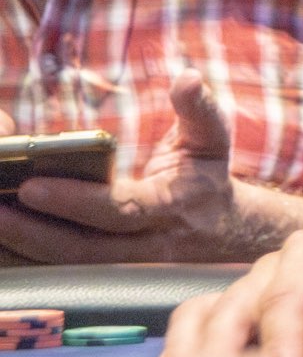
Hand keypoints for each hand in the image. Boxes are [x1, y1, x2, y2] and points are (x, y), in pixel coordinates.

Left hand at [0, 70, 260, 261]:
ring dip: (22, 248)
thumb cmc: (207, 178)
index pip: (120, 209)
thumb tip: (188, 78)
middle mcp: (148, 246)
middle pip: (82, 249)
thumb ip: (199, 108)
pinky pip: (59, 274)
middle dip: (31, 231)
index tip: (32, 185)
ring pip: (65, 268)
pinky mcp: (106, 277)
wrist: (227, 234)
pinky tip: (3, 238)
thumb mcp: (211, 139)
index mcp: (171, 206)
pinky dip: (27, 259)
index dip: (75, 201)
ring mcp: (124, 268)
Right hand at [160, 224, 302, 356]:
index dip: (279, 339)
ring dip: (194, 355)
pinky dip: (184, 351)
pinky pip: (196, 321)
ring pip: (207, 314)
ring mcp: (250, 285)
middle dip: (227, 353)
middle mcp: (274, 266)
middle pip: (236, 307)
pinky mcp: (237, 305)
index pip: (288, 296)